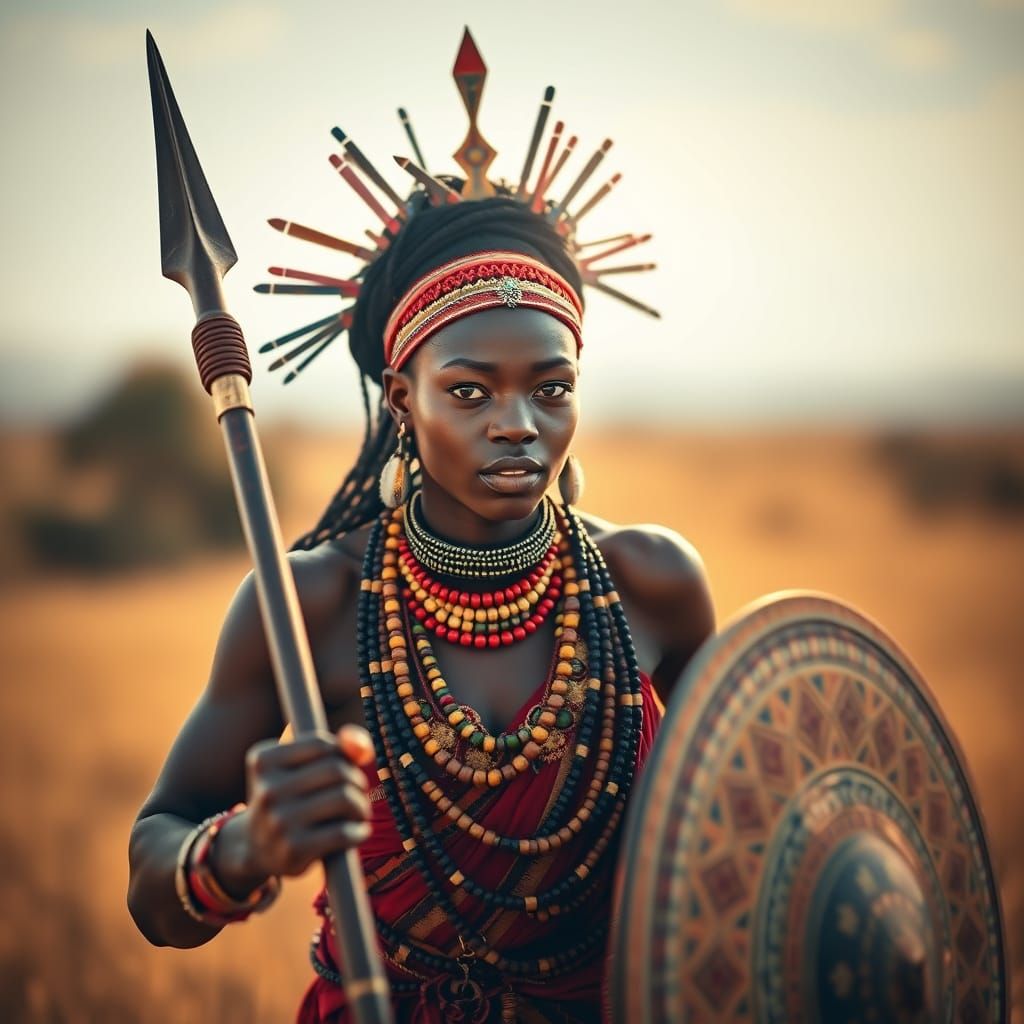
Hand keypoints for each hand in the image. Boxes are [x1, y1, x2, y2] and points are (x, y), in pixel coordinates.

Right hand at [212, 725, 374, 895]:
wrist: (256, 847)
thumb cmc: (290, 797)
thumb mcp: (303, 766)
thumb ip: (339, 748)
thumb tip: (361, 746)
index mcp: (264, 762)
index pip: (320, 744)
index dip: (341, 754)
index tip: (342, 768)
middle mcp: (268, 790)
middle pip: (336, 769)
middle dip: (356, 780)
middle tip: (357, 792)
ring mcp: (279, 821)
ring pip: (344, 798)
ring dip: (361, 805)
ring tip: (359, 812)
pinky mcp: (293, 849)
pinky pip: (343, 832)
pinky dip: (359, 831)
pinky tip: (358, 832)